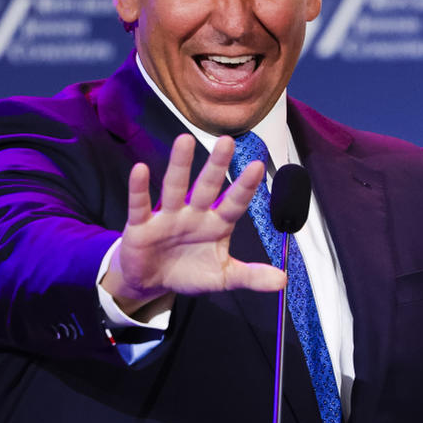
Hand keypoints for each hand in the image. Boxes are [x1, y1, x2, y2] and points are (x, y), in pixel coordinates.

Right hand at [101, 134, 286, 316]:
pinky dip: (139, 188)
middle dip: (217, 166)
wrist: (152, 282)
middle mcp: (194, 214)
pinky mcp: (142, 225)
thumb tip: (283, 281)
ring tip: (185, 140)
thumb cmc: (190, 272)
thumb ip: (251, 276)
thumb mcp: (223, 277)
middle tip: (227, 141)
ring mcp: (168, 217)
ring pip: (175, 187)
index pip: (234, 203)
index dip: (245, 186)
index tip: (258, 166)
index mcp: (216, 224)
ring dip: (180, 165)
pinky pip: (140, 204)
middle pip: (207, 186)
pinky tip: (141, 169)